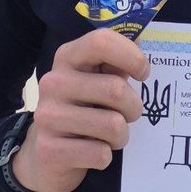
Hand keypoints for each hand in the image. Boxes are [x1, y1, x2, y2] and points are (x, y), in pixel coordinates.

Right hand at [11, 28, 149, 191]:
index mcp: (67, 57)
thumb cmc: (84, 109)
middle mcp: (53, 82)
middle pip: (116, 89)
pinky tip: (92, 152)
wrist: (47, 155)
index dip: (132, 57)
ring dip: (121, 136)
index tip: (143, 74)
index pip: (101, 42)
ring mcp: (47, 116)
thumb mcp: (98, 80)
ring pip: (113, 125)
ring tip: (109, 136)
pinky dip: (105, 156)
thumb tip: (140, 35)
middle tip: (127, 115)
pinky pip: (100, 153)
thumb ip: (117, 61)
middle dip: (133, 108)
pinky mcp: (49, 150)